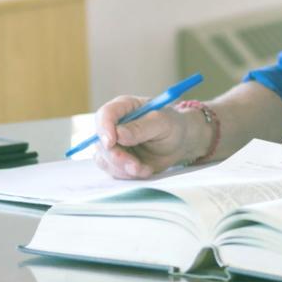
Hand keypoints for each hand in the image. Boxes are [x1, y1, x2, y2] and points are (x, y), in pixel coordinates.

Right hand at [92, 95, 206, 178]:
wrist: (180, 142)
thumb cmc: (173, 126)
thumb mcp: (163, 123)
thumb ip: (141, 127)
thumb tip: (118, 133)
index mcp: (124, 107)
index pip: (105, 114)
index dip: (104, 128)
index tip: (111, 142)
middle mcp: (114, 124)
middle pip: (101, 141)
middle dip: (116, 156)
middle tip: (135, 166)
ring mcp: (114, 143)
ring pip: (104, 158)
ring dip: (122, 168)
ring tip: (144, 169)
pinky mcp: (117, 159)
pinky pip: (112, 170)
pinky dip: (127, 174)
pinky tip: (145, 170)